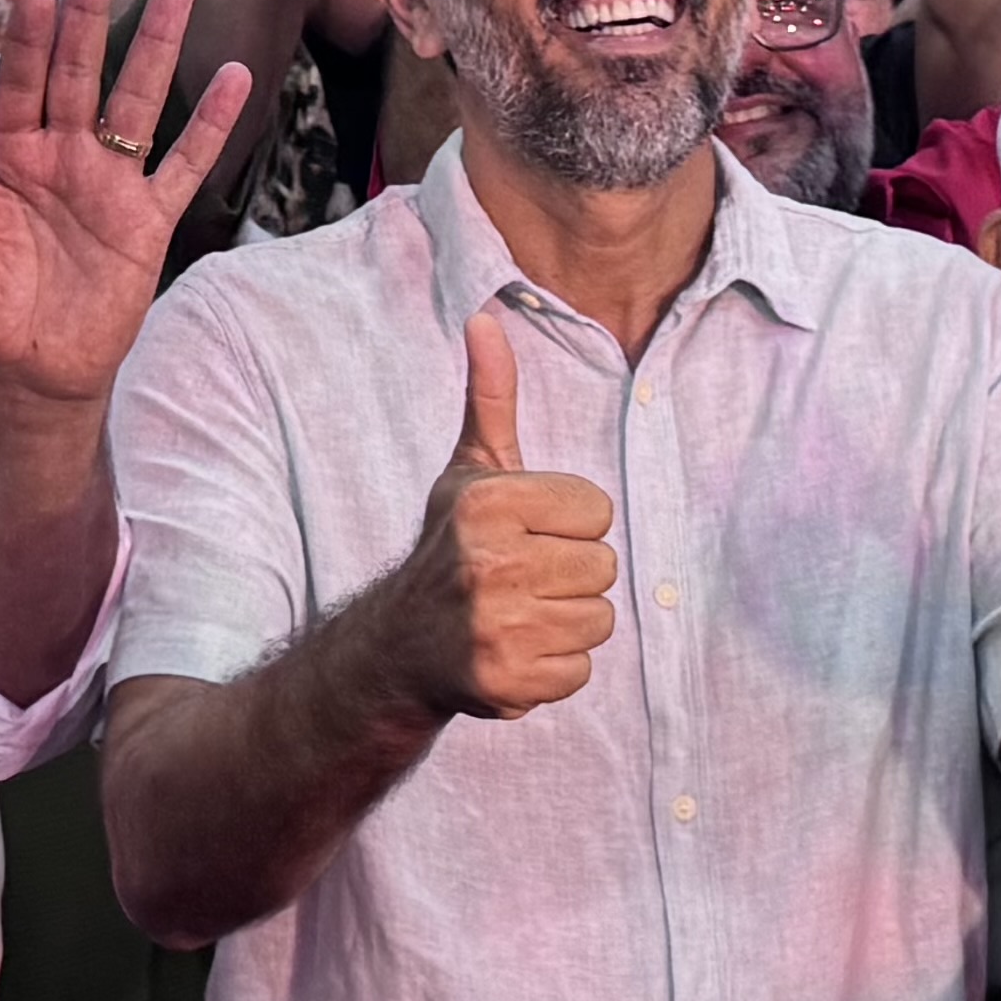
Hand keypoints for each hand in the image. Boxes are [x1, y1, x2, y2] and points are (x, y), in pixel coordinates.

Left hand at [0, 0, 255, 411]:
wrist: (25, 374)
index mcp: (8, 151)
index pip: (20, 80)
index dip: (30, 37)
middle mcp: (63, 154)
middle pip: (82, 71)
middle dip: (93, 14)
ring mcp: (110, 183)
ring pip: (137, 100)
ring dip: (158, 45)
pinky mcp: (148, 220)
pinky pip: (184, 164)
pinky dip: (211, 123)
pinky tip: (234, 75)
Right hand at [388, 311, 619, 720]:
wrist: (398, 645)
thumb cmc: (449, 546)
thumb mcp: (469, 471)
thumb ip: (490, 396)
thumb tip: (485, 318)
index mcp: (490, 503)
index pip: (598, 512)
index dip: (569, 525)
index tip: (526, 534)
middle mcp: (490, 563)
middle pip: (603, 568)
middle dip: (570, 575)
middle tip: (521, 579)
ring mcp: (497, 626)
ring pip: (599, 620)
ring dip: (566, 622)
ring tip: (520, 614)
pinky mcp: (505, 681)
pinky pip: (580, 670)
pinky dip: (554, 667)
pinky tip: (514, 652)